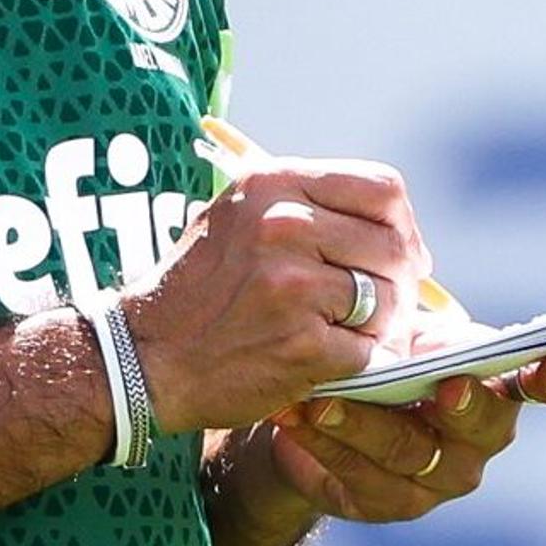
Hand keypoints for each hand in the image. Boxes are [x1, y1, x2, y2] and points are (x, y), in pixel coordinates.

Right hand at [121, 158, 428, 431]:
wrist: (143, 356)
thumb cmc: (200, 289)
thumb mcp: (240, 217)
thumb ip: (309, 207)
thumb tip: (399, 229)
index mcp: (273, 185)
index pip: (383, 188)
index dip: (402, 224)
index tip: (400, 252)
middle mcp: (283, 226)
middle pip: (393, 246)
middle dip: (400, 281)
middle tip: (385, 305)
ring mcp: (293, 286)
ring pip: (386, 300)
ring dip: (379, 325)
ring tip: (345, 332)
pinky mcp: (302, 344)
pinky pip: (367, 349)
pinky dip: (357, 360)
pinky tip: (327, 359)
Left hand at [261, 352, 545, 521]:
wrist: (319, 411)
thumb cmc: (382, 354)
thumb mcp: (408, 332)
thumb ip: (431, 332)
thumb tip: (436, 317)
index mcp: (502, 384)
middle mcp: (483, 435)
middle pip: (487, 425)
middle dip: (465, 405)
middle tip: (446, 386)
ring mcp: (441, 475)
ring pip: (411, 451)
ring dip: (366, 422)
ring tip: (325, 398)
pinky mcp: (390, 501)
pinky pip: (361, 475)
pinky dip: (327, 443)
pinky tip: (297, 417)